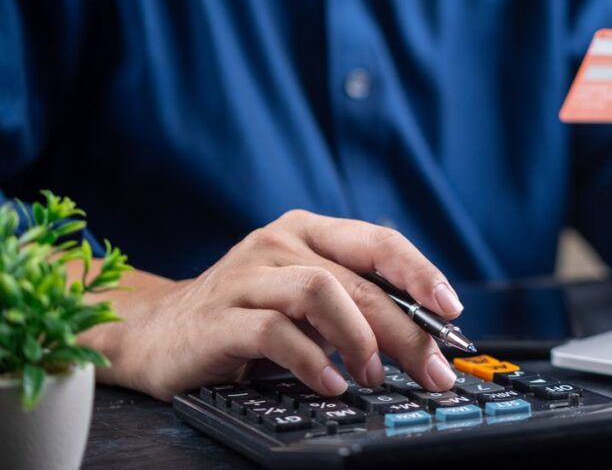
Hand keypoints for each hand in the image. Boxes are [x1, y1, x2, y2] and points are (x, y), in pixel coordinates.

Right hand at [103, 211, 462, 400]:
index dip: (421, 273)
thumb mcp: (303, 299)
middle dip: (406, 330)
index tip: (452, 311)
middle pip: (360, 280)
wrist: (155, 332)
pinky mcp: (221, 315)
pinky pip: (276, 332)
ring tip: (373, 376)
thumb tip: (422, 337)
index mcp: (308, 231)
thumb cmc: (244, 316)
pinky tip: (329, 384)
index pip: (379, 241)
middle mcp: (279, 243)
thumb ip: (352, 303)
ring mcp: (247, 275)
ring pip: (322, 291)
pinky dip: (311, 361)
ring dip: (360, 338)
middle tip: (432, 371)